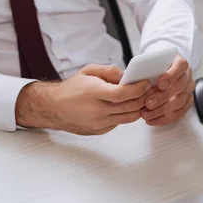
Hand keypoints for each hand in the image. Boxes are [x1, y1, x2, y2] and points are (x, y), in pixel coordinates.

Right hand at [15, 64, 150, 134]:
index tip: (145, 84)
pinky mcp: (100, 131)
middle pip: (129, 107)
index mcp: (93, 93)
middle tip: (148, 91)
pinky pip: (119, 123)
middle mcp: (96, 110)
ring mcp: (98, 123)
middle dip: (143, 98)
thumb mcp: (88, 71)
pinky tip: (125, 106)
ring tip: (140, 99)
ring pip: (128, 118)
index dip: (138, 89)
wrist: (54, 107)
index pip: (122, 93)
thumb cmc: (71, 88)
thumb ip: (110, 71)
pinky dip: (125, 114)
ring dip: (138, 108)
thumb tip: (128, 75)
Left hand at [140, 55, 194, 125]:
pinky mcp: (186, 102)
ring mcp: (188, 90)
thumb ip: (146, 68)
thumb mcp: (150, 62)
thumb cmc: (155, 67)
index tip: (159, 84)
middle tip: (148, 103)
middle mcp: (187, 76)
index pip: (181, 67)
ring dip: (161, 110)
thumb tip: (132, 78)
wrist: (161, 71)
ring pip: (180, 102)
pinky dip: (164, 118)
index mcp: (180, 63)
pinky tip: (152, 119)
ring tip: (146, 114)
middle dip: (162, 97)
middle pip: (180, 87)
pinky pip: (178, 113)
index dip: (171, 76)